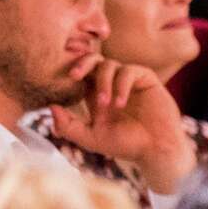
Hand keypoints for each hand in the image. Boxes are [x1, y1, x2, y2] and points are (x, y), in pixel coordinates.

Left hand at [50, 56, 194, 192]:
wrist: (157, 149)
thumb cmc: (126, 146)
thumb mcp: (91, 138)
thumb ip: (68, 126)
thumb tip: (50, 107)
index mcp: (96, 95)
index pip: (81, 73)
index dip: (70, 70)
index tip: (60, 79)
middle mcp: (112, 84)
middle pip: (93, 59)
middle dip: (81, 63)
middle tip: (73, 76)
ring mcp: (130, 81)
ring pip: (109, 65)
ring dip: (103, 83)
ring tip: (106, 105)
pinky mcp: (146, 79)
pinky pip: (128, 71)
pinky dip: (121, 85)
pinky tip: (120, 104)